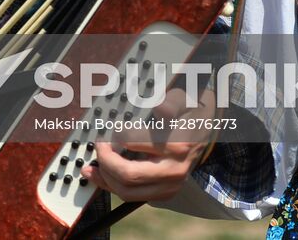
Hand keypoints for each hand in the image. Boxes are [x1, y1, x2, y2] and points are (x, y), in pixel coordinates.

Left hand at [83, 88, 212, 202]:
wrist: (207, 130)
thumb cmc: (189, 113)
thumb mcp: (183, 100)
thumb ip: (172, 103)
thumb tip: (160, 108)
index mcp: (177, 145)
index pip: (135, 144)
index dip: (114, 137)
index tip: (104, 131)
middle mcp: (174, 170)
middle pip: (130, 175)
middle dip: (106, 162)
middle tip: (97, 147)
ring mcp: (170, 185)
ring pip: (129, 192)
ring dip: (105, 179)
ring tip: (91, 167)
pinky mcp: (164, 193)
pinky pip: (133, 196)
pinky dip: (113, 187)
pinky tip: (101, 176)